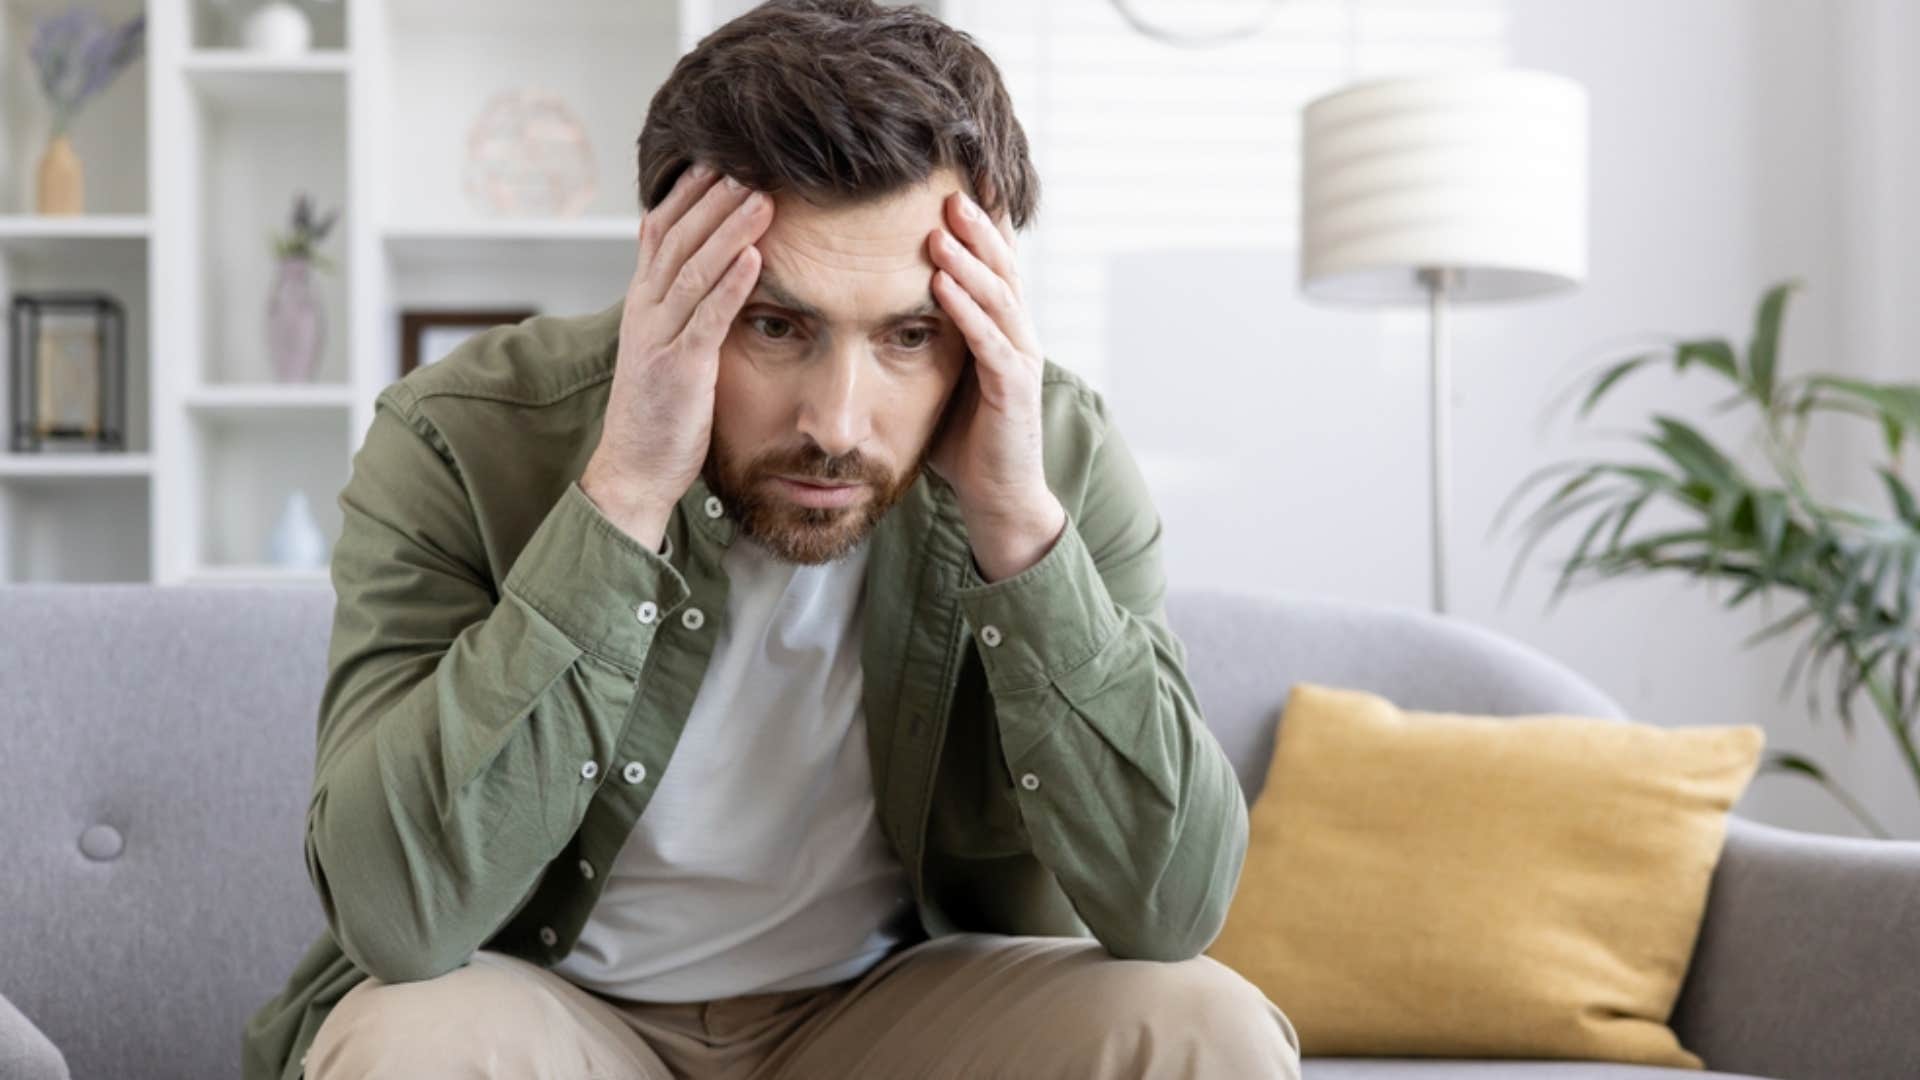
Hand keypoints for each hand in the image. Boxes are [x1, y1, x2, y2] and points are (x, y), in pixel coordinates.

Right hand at [581, 163, 771, 547]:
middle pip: (678, 239)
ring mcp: (659, 339)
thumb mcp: (664, 348)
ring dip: (729, 231)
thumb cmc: (658, 412)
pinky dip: (731, 285)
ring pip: (693, 270)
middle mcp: (645, 312)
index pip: (660, 232)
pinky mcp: (679, 370)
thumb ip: (681, 309)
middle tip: (749, 164)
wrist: (632, 469)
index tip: (719, 161)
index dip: (688, 195)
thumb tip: (711, 272)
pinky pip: (707, 318)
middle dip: (714, 199)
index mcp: (642, 304)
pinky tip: (755, 258)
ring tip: (762, 199)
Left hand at [926, 190, 1065, 580]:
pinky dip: (967, 310)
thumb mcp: (940, 375)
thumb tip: (876, 301)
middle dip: (976, 223)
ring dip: (970, 258)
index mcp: (1000, 326)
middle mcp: (1017, 335)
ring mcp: (1020, 361)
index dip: (978, 221)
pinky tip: (943, 285)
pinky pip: (990, 342)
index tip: (952, 177)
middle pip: (1001, 265)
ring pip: (999, 296)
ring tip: (943, 222)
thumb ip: (925, 336)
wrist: (998, 498)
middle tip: (948, 182)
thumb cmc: (964, 438)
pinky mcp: (1013, 392)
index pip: (992, 262)